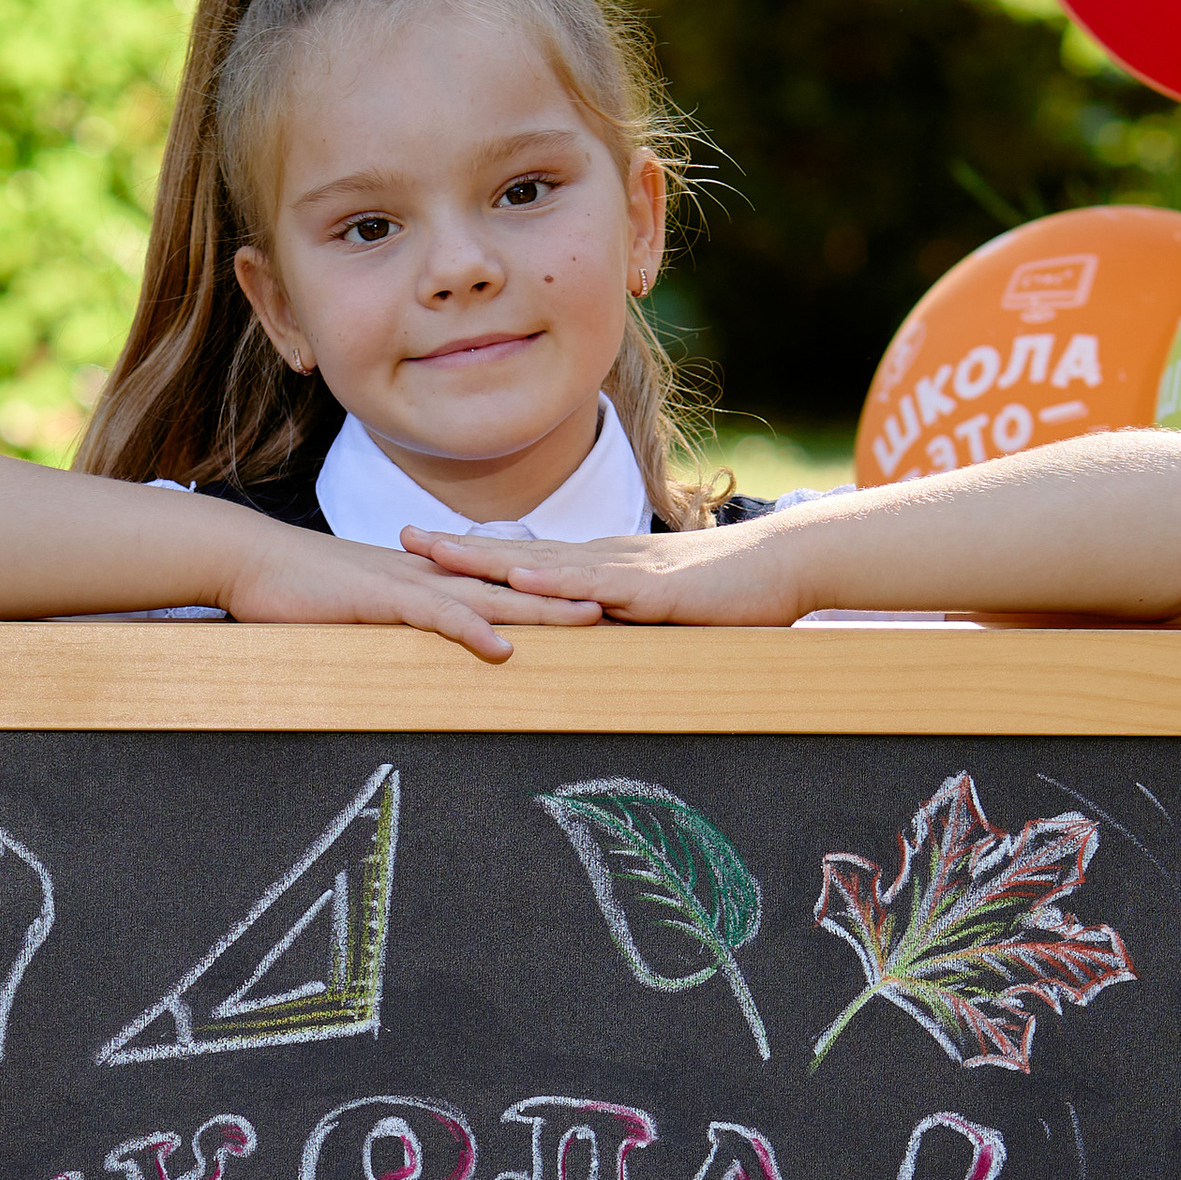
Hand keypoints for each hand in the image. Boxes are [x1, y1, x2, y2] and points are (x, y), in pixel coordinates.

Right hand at [215, 516, 603, 662]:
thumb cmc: (300, 589)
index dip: (552, 593)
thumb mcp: (363, 608)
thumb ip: (400, 621)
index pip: (504, 585)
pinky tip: (503, 649)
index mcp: (430, 579)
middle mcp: (430, 576)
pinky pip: (435, 615)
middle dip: (571, 595)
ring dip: (542, 608)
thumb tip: (429, 642)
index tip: (600, 603)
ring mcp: (408, 584)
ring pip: (490, 596)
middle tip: (627, 605)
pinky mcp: (379, 600)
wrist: (251, 560)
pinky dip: (470, 631)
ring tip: (593, 619)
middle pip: (514, 585)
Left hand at [399, 517, 795, 625]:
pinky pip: (594, 584)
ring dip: (487, 559)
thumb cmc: (726, 592)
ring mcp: (623, 570)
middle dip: (456, 548)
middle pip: (515, 552)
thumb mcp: (659, 610)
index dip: (471, 555)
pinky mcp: (651, 588)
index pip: (522, 559)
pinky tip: (518, 578)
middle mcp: (601, 561)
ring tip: (435, 554)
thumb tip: (590, 641)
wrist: (781, 565)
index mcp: (599, 567)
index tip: (422, 551)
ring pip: (541, 563)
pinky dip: (554, 580)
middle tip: (400, 538)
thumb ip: (622, 621)